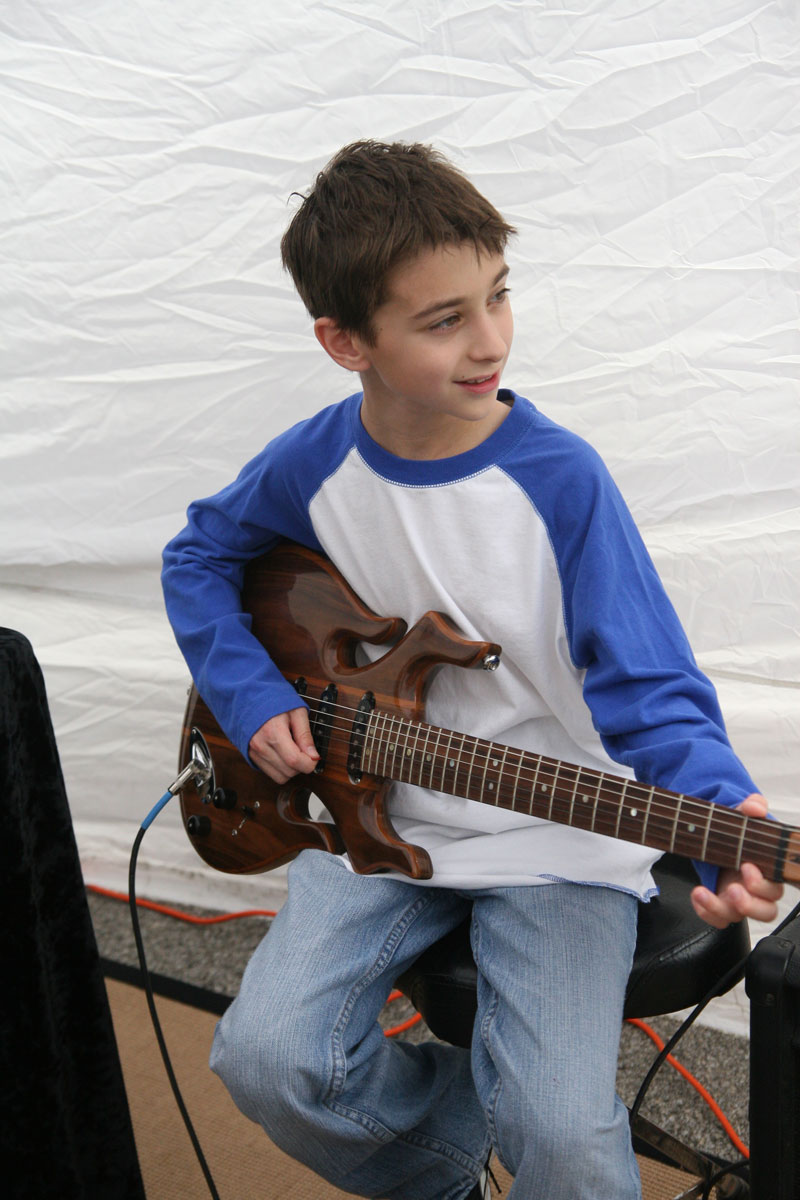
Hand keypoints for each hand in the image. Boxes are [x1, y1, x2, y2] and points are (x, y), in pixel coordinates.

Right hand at [248, 707, 318, 782]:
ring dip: (291, 769)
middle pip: (288, 771)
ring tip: (292, 751)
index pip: (294, 760)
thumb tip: (314, 756)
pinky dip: (281, 769)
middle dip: (302, 765)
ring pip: (280, 777)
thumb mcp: (296, 711)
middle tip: (304, 750)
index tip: (314, 757)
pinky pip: (270, 773)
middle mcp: (261, 745)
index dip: (310, 763)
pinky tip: (283, 754)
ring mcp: (254, 752)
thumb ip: (305, 735)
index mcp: (273, 732)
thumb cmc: (273, 700)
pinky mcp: (251, 757)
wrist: (248, 697)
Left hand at [691, 793, 783, 927]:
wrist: (718, 833)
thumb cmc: (737, 828)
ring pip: (738, 917)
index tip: (747, 866)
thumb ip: (752, 806)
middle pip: (765, 911)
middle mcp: (757, 889)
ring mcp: (738, 898)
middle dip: (748, 903)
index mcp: (768, 870)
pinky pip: (717, 918)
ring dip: (719, 908)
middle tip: (733, 888)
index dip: (763, 885)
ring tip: (702, 893)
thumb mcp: (743, 813)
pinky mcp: (721, 902)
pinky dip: (705, 911)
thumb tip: (755, 807)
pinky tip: (696, 894)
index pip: (775, 889)